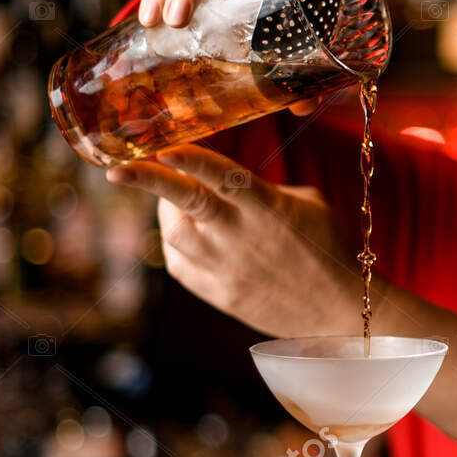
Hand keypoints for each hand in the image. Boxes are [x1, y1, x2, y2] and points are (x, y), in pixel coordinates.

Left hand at [105, 144, 365, 339]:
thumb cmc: (328, 248)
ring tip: (174, 204)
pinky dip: (176, 246)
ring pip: (175, 236)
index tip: (161, 145)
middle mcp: (243, 237)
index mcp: (269, 208)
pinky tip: (187, 237)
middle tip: (116, 169)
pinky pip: (181, 266)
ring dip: (166, 213)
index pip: (223, 175)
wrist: (340, 311)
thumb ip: (262, 189)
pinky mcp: (221, 296)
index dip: (190, 158)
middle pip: (186, 204)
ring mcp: (229, 270)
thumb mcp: (308, 204)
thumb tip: (223, 179)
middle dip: (147, 182)